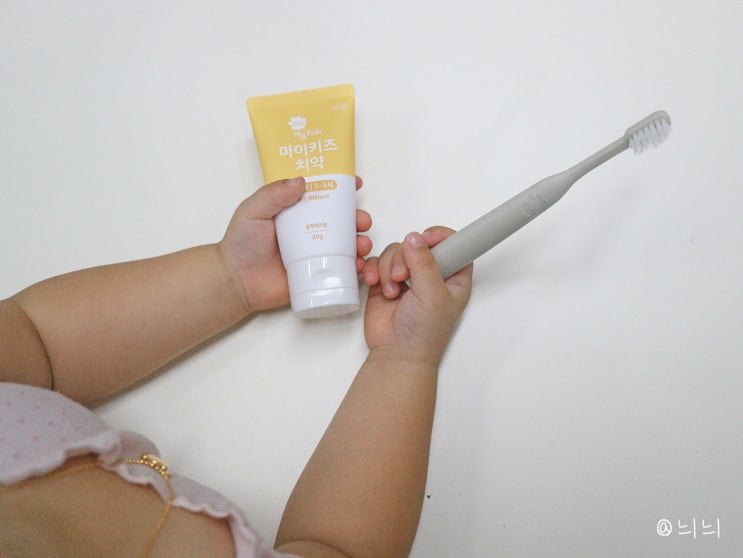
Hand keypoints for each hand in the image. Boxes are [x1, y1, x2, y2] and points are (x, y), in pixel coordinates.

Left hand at [218, 176, 372, 313]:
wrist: (237, 282)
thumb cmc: (241, 244)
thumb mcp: (252, 211)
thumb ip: (272, 195)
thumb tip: (300, 181)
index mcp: (296, 210)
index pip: (322, 193)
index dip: (341, 187)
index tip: (356, 183)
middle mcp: (309, 229)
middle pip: (341, 219)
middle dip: (358, 218)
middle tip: (362, 221)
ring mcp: (315, 252)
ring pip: (346, 244)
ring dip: (361, 241)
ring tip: (362, 245)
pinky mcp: (317, 274)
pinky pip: (342, 269)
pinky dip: (356, 267)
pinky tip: (359, 265)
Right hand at [361, 227, 471, 367]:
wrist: (397, 353)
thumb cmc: (424, 333)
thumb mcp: (433, 295)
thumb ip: (425, 264)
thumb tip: (415, 239)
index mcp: (454, 276)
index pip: (453, 243)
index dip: (440, 236)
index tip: (426, 239)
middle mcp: (431, 273)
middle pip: (418, 243)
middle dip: (405, 257)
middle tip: (403, 277)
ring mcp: (408, 276)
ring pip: (396, 251)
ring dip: (389, 267)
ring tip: (392, 290)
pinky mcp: (386, 281)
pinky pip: (378, 261)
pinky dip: (374, 270)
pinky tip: (377, 285)